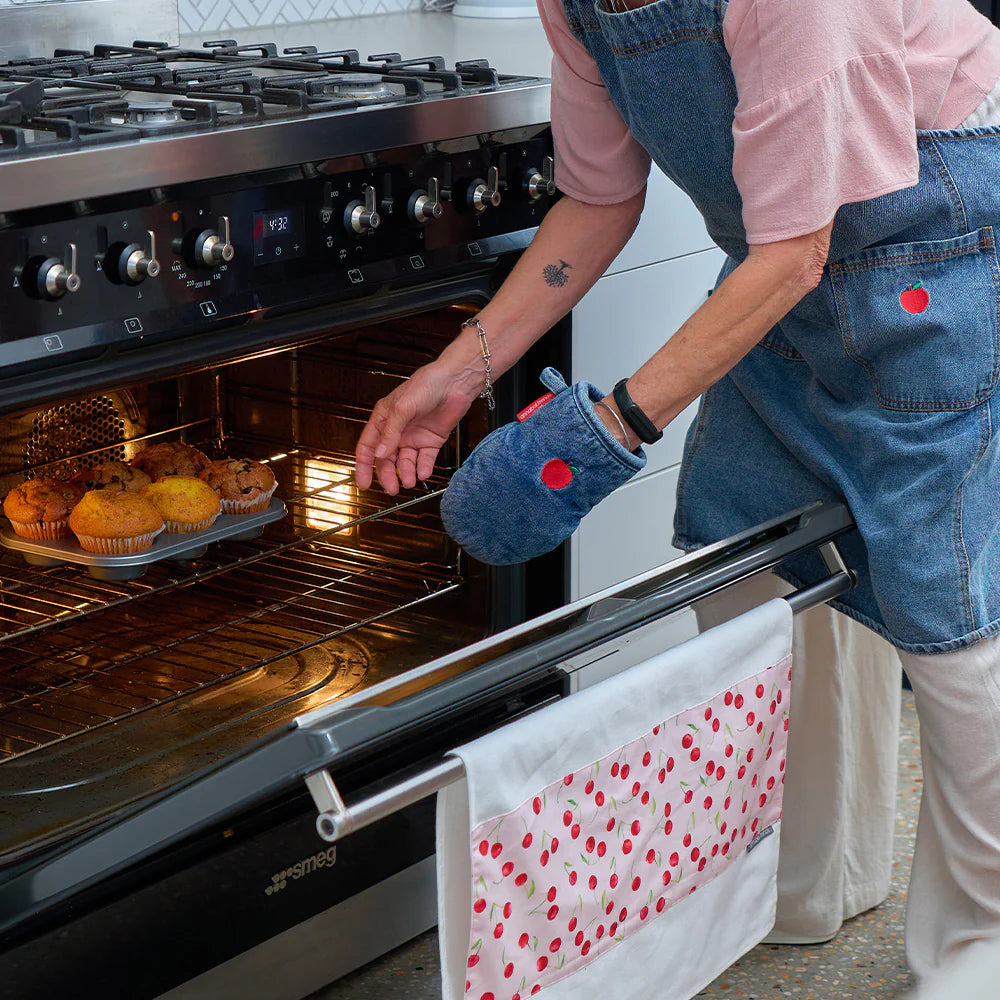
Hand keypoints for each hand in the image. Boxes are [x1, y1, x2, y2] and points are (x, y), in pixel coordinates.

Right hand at [354, 359, 480, 494]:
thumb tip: (380, 454)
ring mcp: (414, 437)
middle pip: (387, 459)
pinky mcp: (431, 441)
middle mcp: (397, 430)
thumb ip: (390, 433)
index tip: (363, 483)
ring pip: (405, 462)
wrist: (454, 382)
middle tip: (391, 488)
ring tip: (409, 481)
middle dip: (388, 475)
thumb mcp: (402, 407)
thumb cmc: (426, 384)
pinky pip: (424, 459)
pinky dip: (423, 468)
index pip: (368, 447)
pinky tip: (422, 473)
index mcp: (383, 419)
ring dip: (406, 473)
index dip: (364, 466)